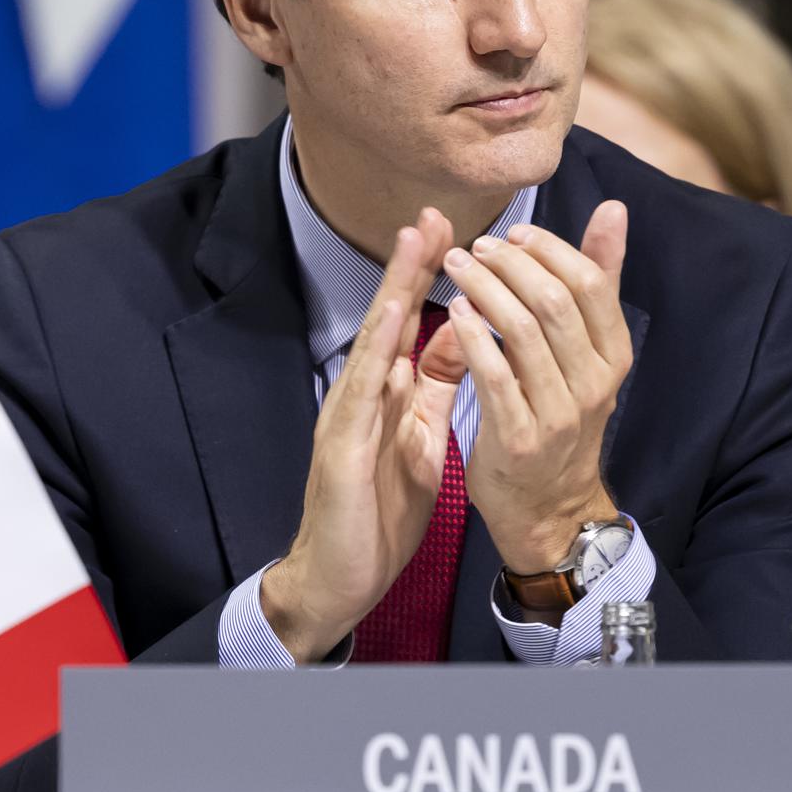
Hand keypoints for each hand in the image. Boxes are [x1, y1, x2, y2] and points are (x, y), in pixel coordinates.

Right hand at [260, 208, 468, 661]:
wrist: (337, 579)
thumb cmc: (375, 515)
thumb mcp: (417, 443)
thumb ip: (430, 393)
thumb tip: (455, 343)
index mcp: (383, 395)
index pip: (408, 325)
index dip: (427, 278)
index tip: (451, 230)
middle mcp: (360, 395)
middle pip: (389, 319)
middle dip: (410, 265)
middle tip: (430, 212)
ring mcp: (346, 417)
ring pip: (373, 342)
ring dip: (394, 291)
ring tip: (413, 243)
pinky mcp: (340, 448)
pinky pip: (361, 394)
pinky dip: (376, 353)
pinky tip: (391, 322)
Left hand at [440, 200, 631, 573]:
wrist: (549, 508)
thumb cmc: (561, 416)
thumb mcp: (591, 352)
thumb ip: (600, 281)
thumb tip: (613, 210)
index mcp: (615, 356)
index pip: (591, 283)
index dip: (550, 249)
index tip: (513, 234)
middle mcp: (595, 383)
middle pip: (553, 301)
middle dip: (509, 264)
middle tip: (475, 247)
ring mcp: (559, 414)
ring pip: (520, 331)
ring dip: (483, 289)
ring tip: (457, 268)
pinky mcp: (520, 438)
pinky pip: (492, 374)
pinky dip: (470, 335)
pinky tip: (452, 312)